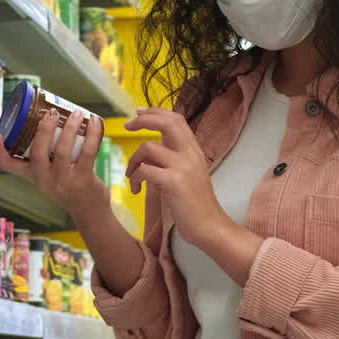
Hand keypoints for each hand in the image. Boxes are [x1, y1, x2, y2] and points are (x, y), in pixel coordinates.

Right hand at [0, 110, 109, 221]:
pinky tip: (95, 122)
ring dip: (70, 128)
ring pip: (62, 151)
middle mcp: (44, 180)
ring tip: (77, 113)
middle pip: (37, 152)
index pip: (7, 165)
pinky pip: (88, 153)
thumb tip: (51, 117)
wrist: (89, 212)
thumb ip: (47, 154)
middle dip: (44, 129)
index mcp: (32, 175)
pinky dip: (93, 135)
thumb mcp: (50, 174)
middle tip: (51, 112)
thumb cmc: (69, 186)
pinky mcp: (84, 180)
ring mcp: (64, 181)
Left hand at [124, 108, 236, 250]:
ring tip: (131, 177)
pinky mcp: (174, 183)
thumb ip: (176, 157)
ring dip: (133, 161)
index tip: (139, 113)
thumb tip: (154, 147)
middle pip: (166, 122)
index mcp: (194, 150)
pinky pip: (144, 170)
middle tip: (128, 125)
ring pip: (148, 147)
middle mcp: (190, 154)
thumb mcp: (189, 173)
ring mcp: (183, 167)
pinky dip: (134, 178)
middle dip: (143, 119)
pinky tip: (135, 190)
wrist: (210, 226)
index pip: (176, 119)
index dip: (156, 111)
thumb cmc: (195, 204)